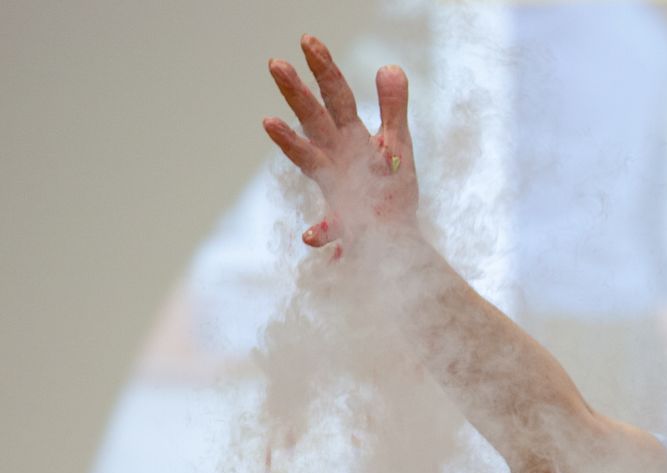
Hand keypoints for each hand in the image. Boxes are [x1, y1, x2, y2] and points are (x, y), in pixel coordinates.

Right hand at [263, 35, 419, 255]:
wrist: (392, 237)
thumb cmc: (390, 189)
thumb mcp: (397, 144)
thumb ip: (393, 108)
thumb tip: (389, 65)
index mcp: (350, 136)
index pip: (336, 96)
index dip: (324, 68)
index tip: (308, 40)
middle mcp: (335, 156)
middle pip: (313, 118)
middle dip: (296, 92)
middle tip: (275, 63)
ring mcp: (334, 186)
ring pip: (307, 159)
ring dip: (289, 142)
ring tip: (269, 122)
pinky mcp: (341, 222)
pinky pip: (328, 227)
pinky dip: (319, 231)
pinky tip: (310, 237)